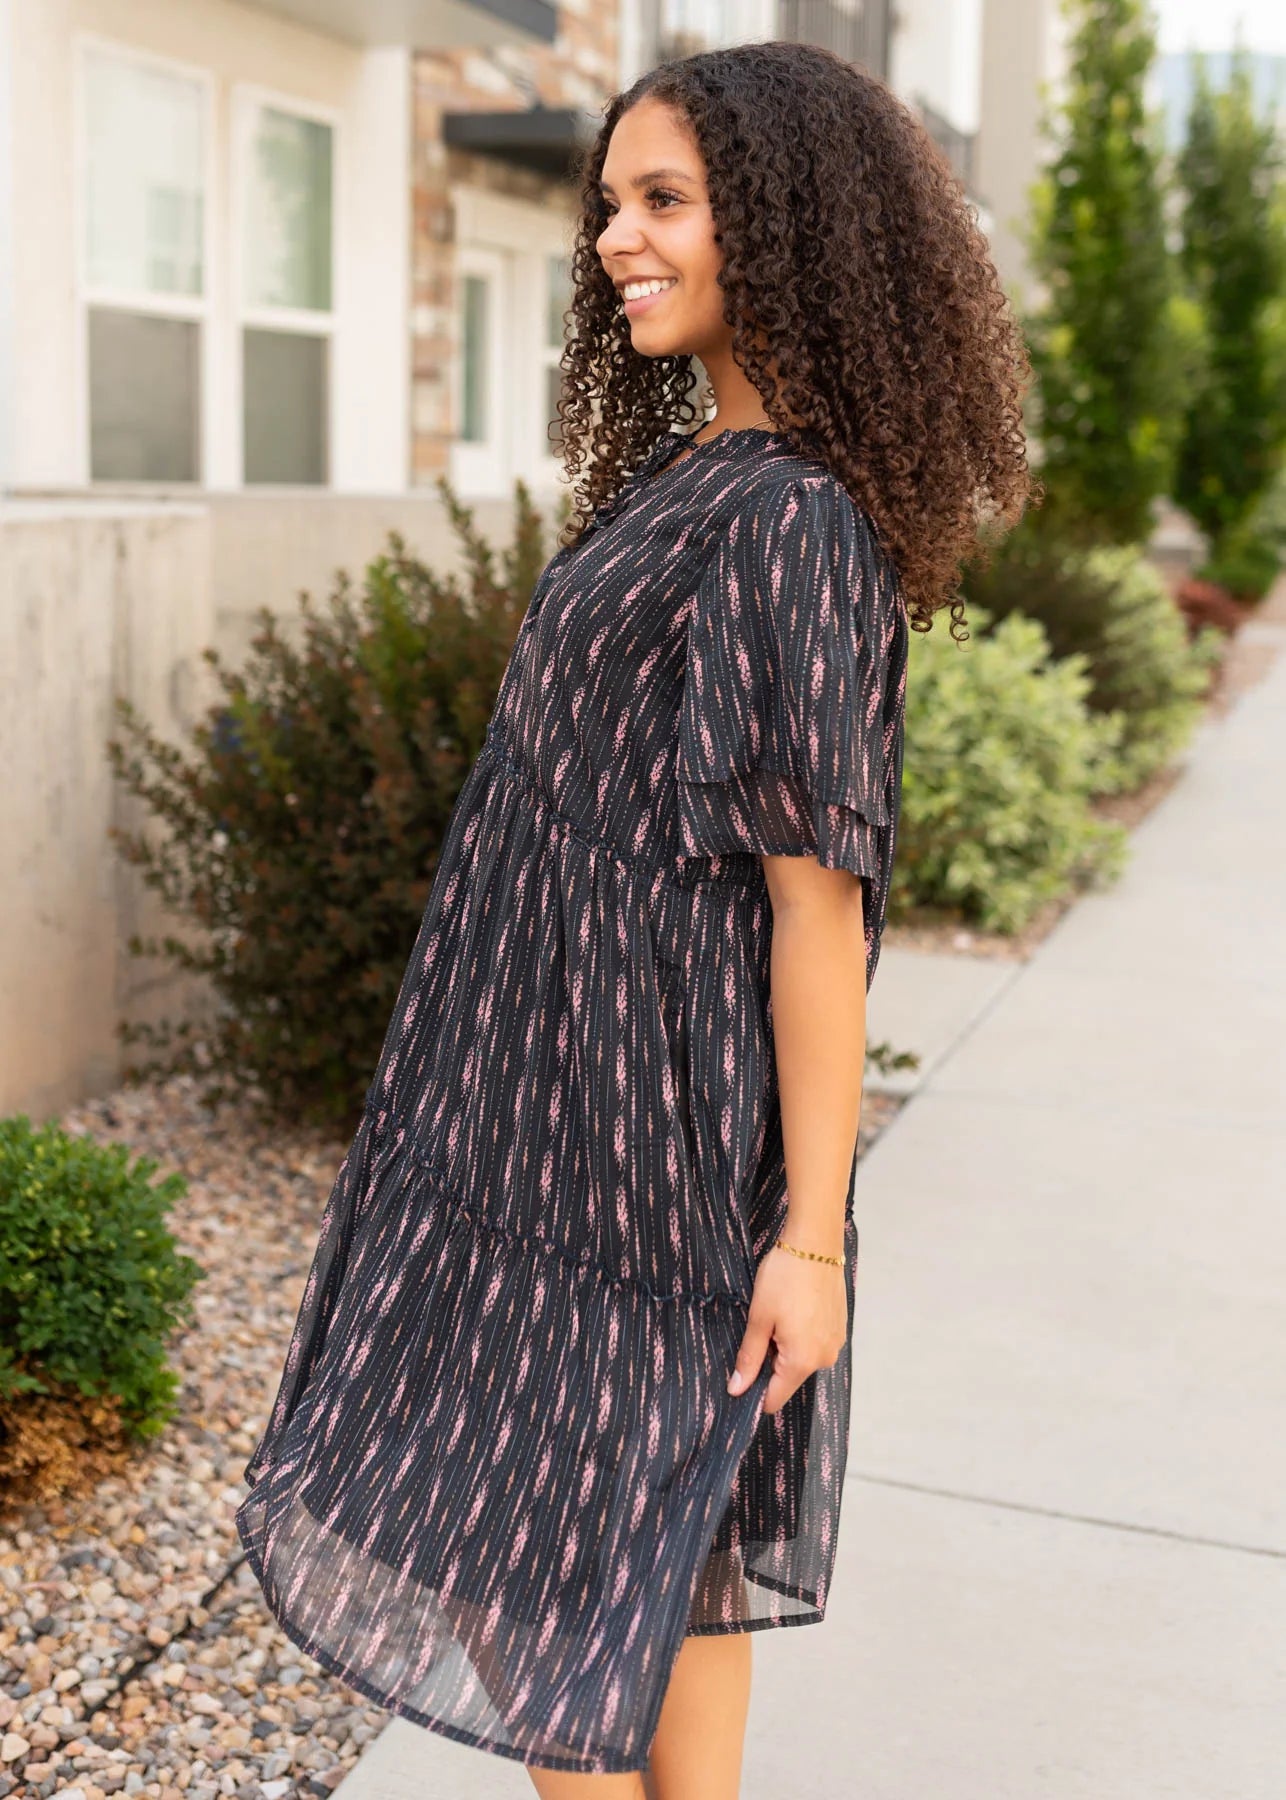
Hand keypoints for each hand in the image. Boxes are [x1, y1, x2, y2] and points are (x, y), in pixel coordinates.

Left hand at [727, 1242, 847, 1414]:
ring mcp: (835, 1342)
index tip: (739, 1375)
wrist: (815, 1244)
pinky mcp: (839, 1328)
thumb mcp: (759, 1318)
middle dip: (769, 1362)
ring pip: (801, 1360)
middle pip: (788, 1378)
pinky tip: (794, 1310)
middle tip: (759, 1329)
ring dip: (785, 1347)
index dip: (753, 1392)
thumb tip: (737, 1389)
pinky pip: (814, 1344)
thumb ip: (749, 1357)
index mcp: (802, 1361)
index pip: (774, 1398)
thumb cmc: (785, 1277)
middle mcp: (824, 1358)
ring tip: (778, 1315)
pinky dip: (801, 1335)